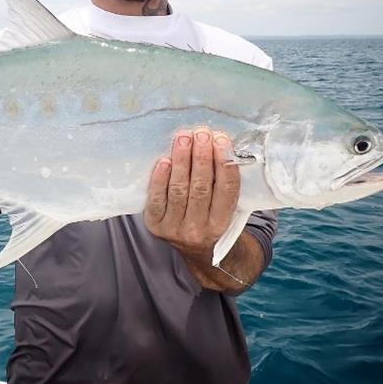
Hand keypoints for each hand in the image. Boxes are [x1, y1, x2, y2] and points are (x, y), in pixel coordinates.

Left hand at [143, 128, 239, 262]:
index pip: (227, 190)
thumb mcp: (227, 207)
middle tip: (201, 133)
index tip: (222, 139)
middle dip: (201, 157)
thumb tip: (222, 143)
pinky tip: (164, 160)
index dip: (224, 163)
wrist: (194, 250)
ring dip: (181, 161)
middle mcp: (199, 229)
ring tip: (183, 138)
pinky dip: (160, 179)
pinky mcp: (155, 225)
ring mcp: (174, 229)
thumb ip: (225, 183)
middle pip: (201, 188)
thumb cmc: (212, 216)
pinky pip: (157, 199)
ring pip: (179, 190)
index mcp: (222, 224)